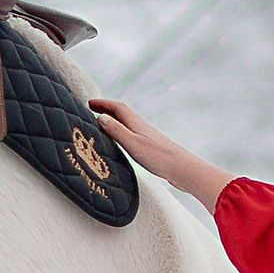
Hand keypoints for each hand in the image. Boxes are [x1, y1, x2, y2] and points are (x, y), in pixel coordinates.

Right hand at [87, 96, 231, 209]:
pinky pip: (133, 134)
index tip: (89, 103)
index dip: (103, 103)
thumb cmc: (159, 157)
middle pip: (123, 113)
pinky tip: (124, 142)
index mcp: (137, 124)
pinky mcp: (153, 147)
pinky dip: (123, 132)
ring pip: (129, 123)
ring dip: (115, 120)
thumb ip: (117, 131)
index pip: (118, 108)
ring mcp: (148, 137)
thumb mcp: (133, 144)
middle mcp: (143, 127)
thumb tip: (101, 117)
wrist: (183, 169)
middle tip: (92, 110)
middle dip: (107, 109)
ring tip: (103, 124)